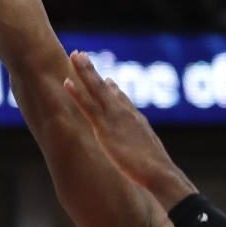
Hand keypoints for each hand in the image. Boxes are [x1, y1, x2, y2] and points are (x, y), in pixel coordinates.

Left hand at [64, 51, 193, 204]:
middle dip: (93, 71)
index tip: (106, 79)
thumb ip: (145, 148)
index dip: (112, 88)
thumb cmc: (157, 170)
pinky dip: (77, 93)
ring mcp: (115, 118)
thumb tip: (147, 150)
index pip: (122, 99)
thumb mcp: (151, 153)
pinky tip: (66, 82)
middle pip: (106, 88)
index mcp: (136, 119)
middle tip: (83, 55)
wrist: (159, 171)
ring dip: (85, 71)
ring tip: (75, 55)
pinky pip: (88, 106)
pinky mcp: (106, 128)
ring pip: (96, 89)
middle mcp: (126, 113)